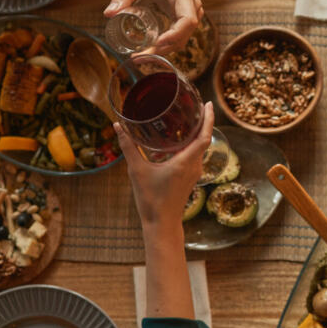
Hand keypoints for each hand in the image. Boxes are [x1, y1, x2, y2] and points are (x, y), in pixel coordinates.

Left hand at [104, 0, 202, 55]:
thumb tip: (109, 13)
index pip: (188, 20)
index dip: (175, 35)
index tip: (157, 44)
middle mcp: (191, 6)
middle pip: (184, 35)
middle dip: (164, 49)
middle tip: (140, 56)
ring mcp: (189, 13)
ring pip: (182, 38)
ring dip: (164, 50)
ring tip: (141, 56)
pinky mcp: (182, 18)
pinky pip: (178, 35)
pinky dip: (165, 45)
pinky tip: (149, 49)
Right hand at [115, 102, 213, 224]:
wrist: (161, 223)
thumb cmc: (150, 199)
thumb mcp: (136, 170)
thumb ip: (128, 147)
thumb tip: (117, 126)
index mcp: (185, 162)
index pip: (204, 136)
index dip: (209, 119)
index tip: (208, 104)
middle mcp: (194, 166)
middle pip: (204, 139)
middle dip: (204, 122)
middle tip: (198, 106)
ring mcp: (193, 173)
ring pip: (199, 149)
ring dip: (198, 134)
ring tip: (190, 120)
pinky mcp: (189, 178)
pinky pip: (194, 156)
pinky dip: (191, 145)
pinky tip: (180, 141)